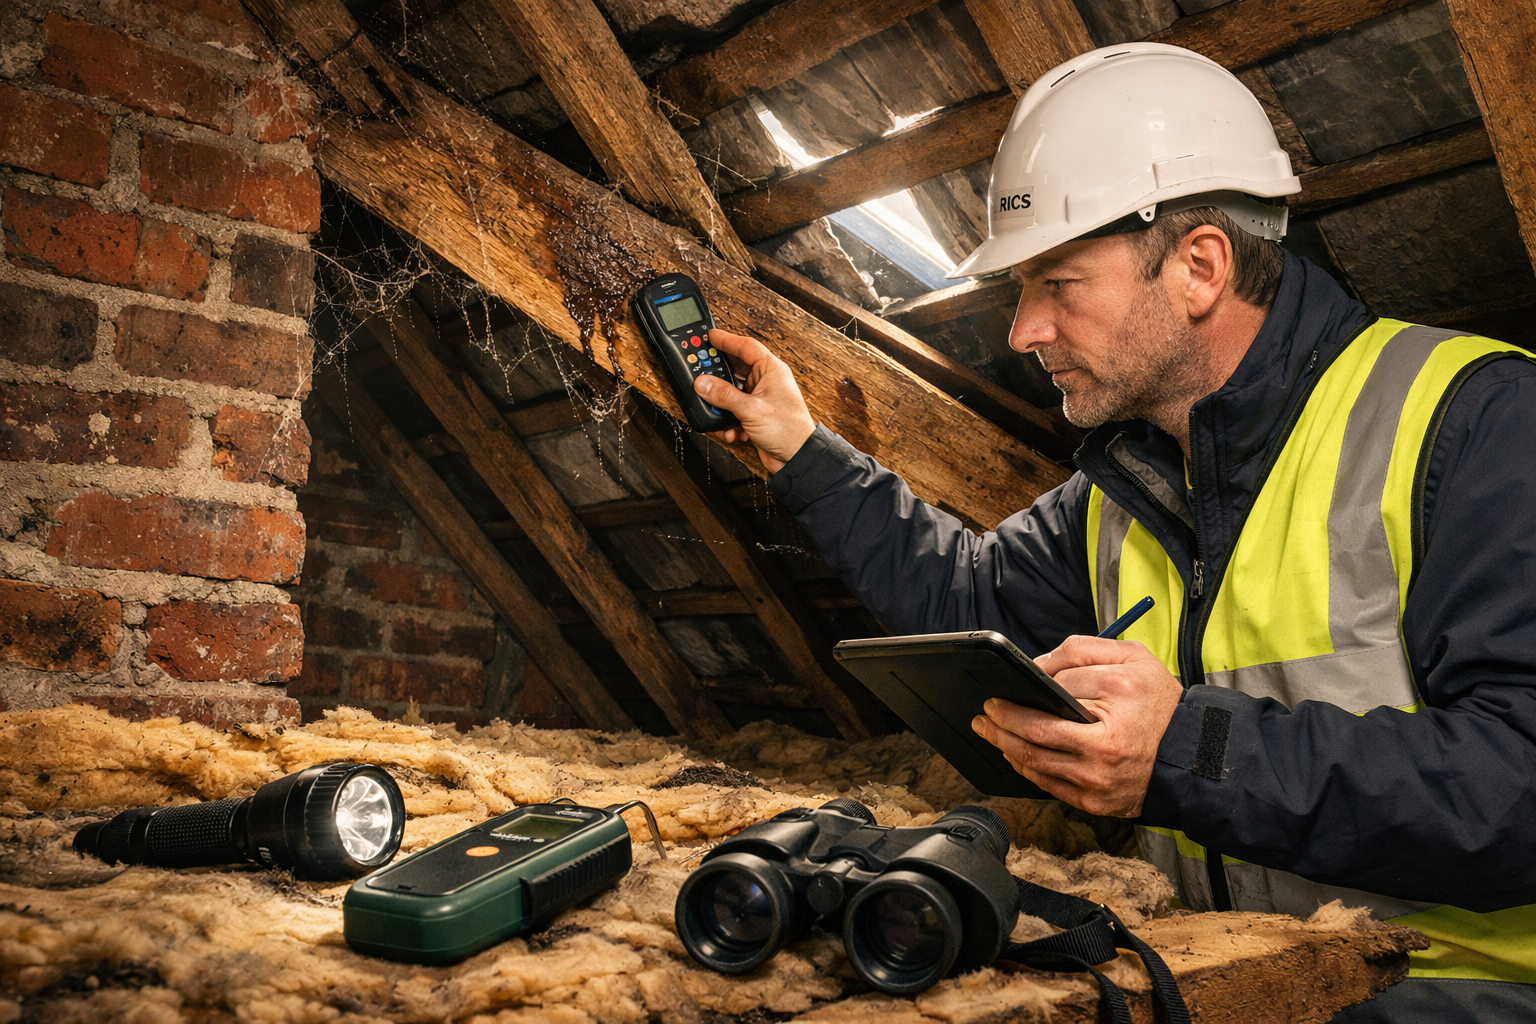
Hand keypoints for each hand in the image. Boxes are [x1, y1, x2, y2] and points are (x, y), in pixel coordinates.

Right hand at [695, 328, 815, 473]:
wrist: (797, 459)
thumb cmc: (788, 430)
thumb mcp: (751, 409)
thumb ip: (724, 395)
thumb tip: (702, 383)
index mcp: (772, 371)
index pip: (746, 347)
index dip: (727, 340)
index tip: (710, 336)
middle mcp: (767, 382)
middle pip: (736, 369)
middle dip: (718, 375)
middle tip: (701, 372)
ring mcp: (761, 399)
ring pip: (732, 393)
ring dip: (723, 404)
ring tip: (715, 409)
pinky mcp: (755, 416)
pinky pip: (735, 411)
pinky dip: (730, 421)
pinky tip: (732, 430)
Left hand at [970, 636, 1182, 816]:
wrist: (1191, 758)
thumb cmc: (1161, 706)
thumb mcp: (1134, 658)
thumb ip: (1084, 650)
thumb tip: (1039, 664)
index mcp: (1120, 696)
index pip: (1060, 685)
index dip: (1036, 682)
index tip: (1015, 681)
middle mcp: (1106, 740)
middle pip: (1037, 727)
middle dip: (1003, 717)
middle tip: (986, 708)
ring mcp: (1099, 775)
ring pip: (1035, 758)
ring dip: (1004, 742)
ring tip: (988, 728)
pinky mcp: (1094, 800)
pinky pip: (1046, 783)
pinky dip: (1024, 766)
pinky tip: (1012, 752)